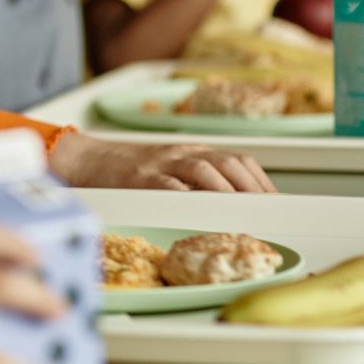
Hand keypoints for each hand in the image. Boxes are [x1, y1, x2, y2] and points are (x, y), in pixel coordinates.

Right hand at [49, 133, 275, 191]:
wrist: (88, 159)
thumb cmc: (129, 170)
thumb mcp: (169, 167)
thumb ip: (197, 180)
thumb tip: (234, 206)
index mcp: (192, 152)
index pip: (237, 160)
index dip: (260, 181)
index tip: (274, 202)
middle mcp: (181, 154)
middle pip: (228, 163)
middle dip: (252, 187)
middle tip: (265, 210)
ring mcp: (162, 164)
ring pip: (205, 170)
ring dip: (228, 191)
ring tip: (242, 212)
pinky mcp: (141, 179)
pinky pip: (170, 186)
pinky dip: (190, 198)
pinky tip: (202, 211)